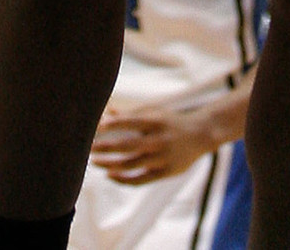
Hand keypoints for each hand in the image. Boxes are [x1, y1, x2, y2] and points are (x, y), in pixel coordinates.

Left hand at [90, 97, 238, 183]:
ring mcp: (162, 157)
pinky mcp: (165, 172)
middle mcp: (159, 139)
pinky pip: (141, 179)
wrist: (200, 134)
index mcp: (156, 120)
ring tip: (95, 162)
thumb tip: (108, 111)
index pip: (131, 122)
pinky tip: (110, 175)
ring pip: (132, 164)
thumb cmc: (171, 121)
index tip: (96, 127)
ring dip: (111, 165)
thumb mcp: (155, 113)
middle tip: (89, 149)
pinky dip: (124, 179)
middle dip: (107, 147)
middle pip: (128, 146)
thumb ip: (131, 114)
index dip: (113, 125)